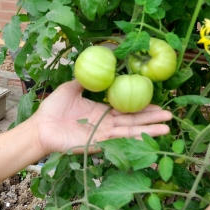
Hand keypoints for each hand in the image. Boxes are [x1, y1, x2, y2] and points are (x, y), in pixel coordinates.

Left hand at [28, 80, 171, 154]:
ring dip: (148, 130)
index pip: (126, 109)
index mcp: (100, 111)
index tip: (157, 103)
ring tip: (167, 128)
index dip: (141, 107)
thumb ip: (85, 80)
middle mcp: (104, 124)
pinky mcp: (97, 143)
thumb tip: (98, 65)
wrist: (40, 127)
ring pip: (129, 131)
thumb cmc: (52, 109)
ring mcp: (102, 135)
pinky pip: (117, 140)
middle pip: (133, 121)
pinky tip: (146, 138)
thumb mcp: (70, 88)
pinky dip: (132, 140)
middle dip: (151, 118)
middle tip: (170, 115)